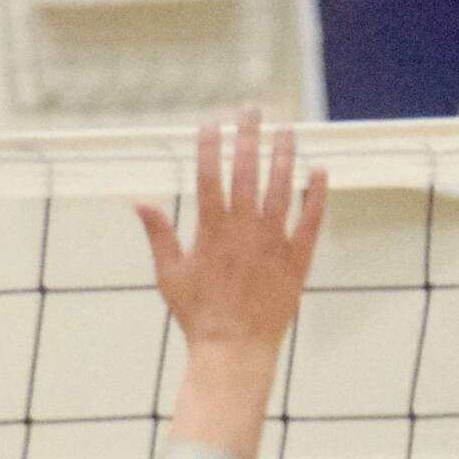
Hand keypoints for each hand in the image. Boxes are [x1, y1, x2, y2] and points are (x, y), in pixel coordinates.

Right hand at [136, 108, 326, 372]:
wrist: (234, 349)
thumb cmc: (198, 315)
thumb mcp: (169, 274)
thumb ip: (158, 233)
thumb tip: (138, 200)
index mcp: (211, 229)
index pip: (209, 174)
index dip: (209, 144)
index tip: (211, 121)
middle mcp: (244, 229)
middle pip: (246, 171)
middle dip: (247, 136)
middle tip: (251, 109)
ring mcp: (273, 242)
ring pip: (281, 188)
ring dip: (283, 155)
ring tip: (286, 129)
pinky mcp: (297, 260)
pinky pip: (310, 221)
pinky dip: (315, 195)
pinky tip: (319, 171)